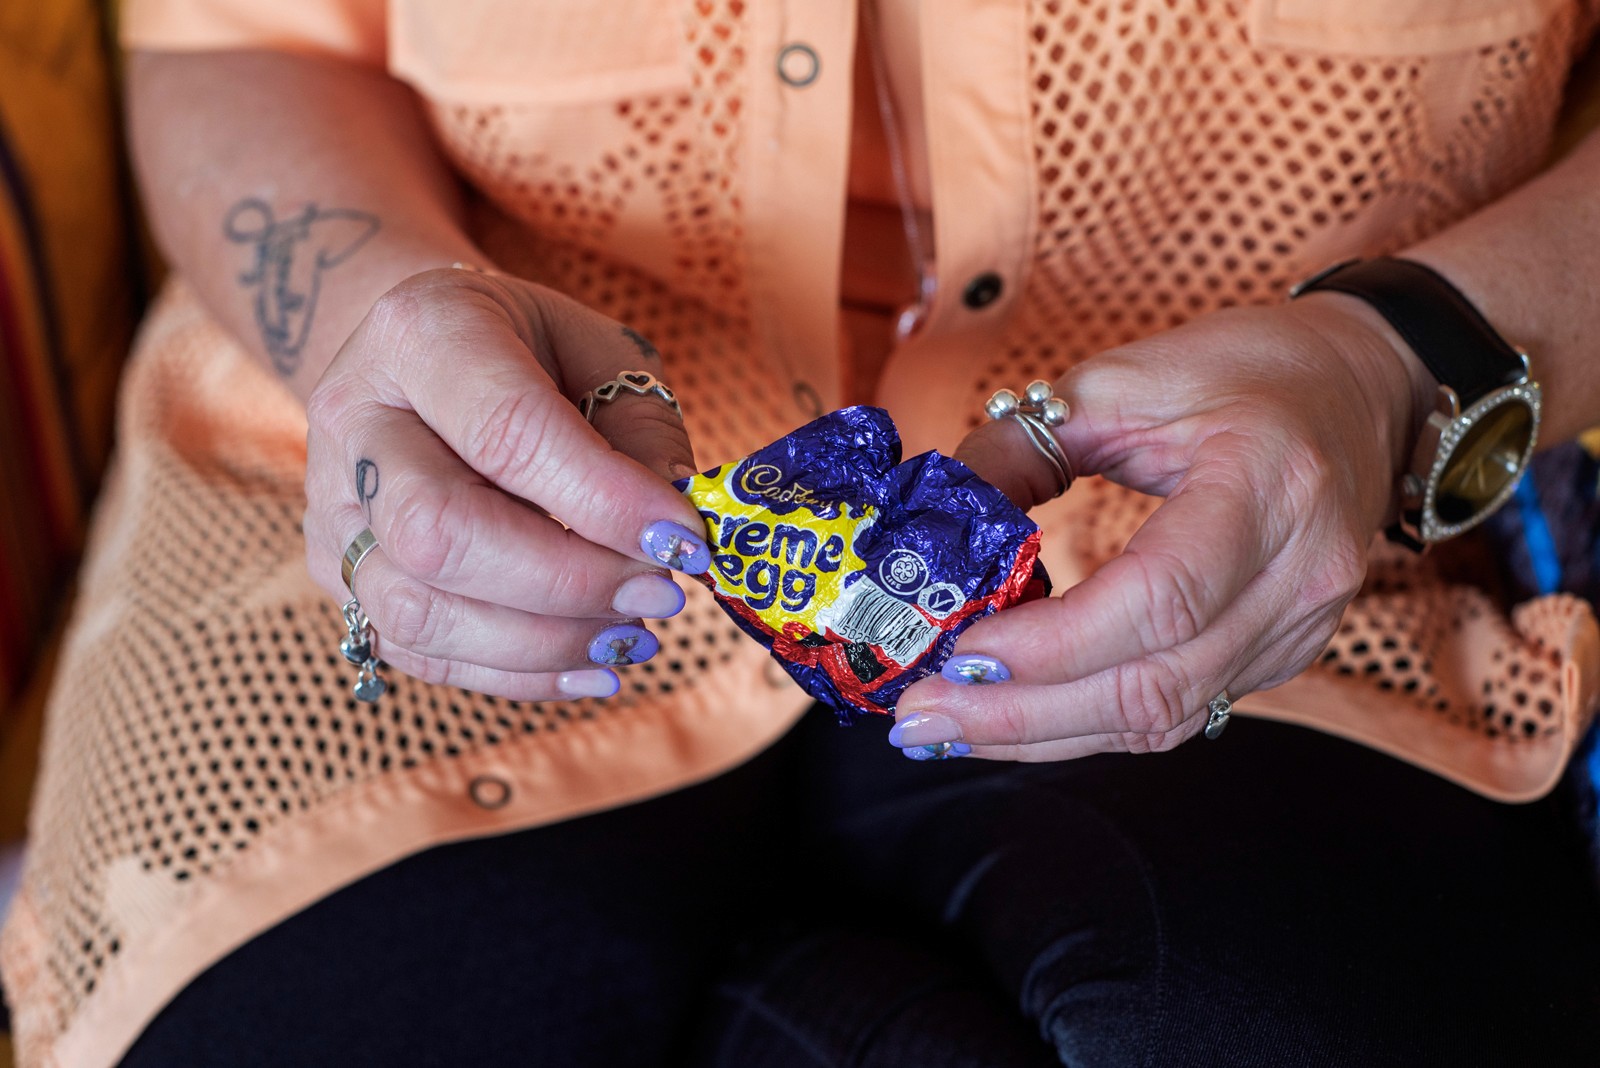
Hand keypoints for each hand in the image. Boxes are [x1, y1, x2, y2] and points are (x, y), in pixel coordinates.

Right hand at [303, 267, 710, 699]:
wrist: (425, 358)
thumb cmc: (532, 352)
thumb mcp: (604, 353)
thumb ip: (642, 433)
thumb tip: (670, 536)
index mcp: (423, 331)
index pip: (507, 431)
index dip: (604, 501)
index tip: (685, 540)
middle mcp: (355, 417)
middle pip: (438, 531)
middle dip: (567, 582)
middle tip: (660, 594)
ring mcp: (332, 504)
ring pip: (417, 610)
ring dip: (544, 642)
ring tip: (633, 633)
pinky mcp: (335, 573)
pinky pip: (418, 652)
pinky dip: (517, 675)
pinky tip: (590, 664)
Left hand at [890, 297, 1431, 758]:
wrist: (1359, 388)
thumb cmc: (1246, 370)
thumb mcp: (1124, 378)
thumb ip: (1024, 447)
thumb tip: (933, 522)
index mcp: (1267, 483)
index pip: (1160, 596)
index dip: (1054, 642)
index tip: (961, 650)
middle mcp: (1299, 573)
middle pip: (1156, 683)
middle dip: (1024, 714)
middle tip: (921, 716)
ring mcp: (1301, 626)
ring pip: (1164, 716)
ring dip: (1044, 734)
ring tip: (950, 725)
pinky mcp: (1283, 654)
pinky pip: (1179, 710)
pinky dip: (1089, 720)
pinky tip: (1017, 716)